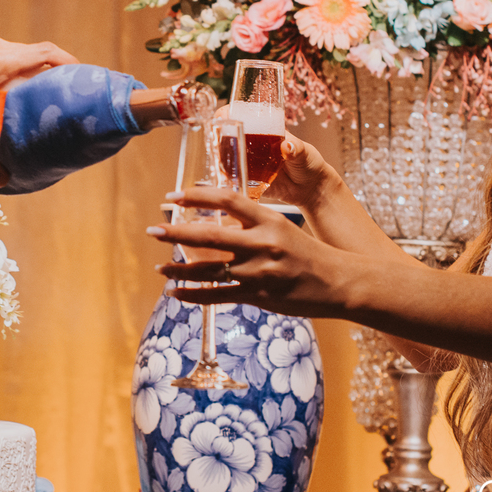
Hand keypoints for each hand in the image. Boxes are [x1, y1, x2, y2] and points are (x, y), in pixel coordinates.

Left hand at [0, 33, 77, 185]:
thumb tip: (2, 179)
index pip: (45, 52)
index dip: (68, 60)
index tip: (81, 74)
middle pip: (33, 54)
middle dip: (50, 72)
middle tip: (61, 93)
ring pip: (14, 53)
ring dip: (26, 70)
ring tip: (33, 95)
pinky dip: (7, 67)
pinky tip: (1, 89)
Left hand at [148, 186, 349, 317]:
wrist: (338, 283)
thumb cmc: (307, 254)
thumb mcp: (281, 229)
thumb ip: (250, 225)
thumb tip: (212, 222)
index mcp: (268, 220)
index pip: (227, 200)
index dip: (196, 195)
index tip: (173, 196)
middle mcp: (262, 244)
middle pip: (209, 237)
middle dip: (176, 233)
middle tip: (153, 230)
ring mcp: (259, 272)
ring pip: (208, 270)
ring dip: (179, 269)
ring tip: (160, 267)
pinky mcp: (259, 296)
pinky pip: (217, 295)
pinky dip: (192, 294)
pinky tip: (175, 292)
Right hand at [214, 104, 333, 209]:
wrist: (311, 189)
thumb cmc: (309, 164)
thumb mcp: (305, 152)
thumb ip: (296, 148)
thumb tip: (287, 146)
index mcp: (264, 131)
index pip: (240, 116)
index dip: (226, 114)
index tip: (221, 117)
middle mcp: (252, 146)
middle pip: (227, 137)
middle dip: (218, 139)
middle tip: (218, 144)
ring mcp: (248, 163)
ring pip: (226, 158)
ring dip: (220, 160)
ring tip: (222, 164)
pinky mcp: (248, 182)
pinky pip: (233, 180)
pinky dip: (227, 181)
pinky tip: (226, 181)